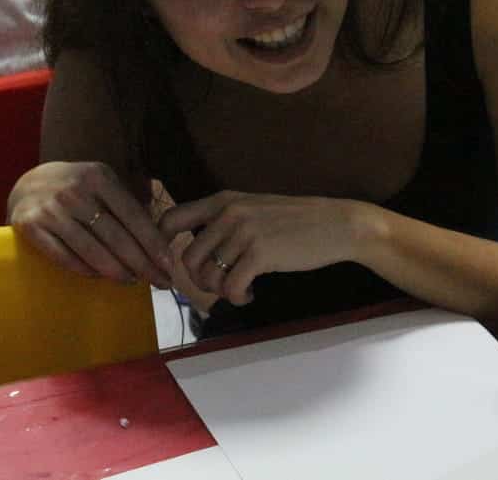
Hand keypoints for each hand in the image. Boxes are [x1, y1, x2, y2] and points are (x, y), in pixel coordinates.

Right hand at [8, 161, 172, 287]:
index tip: (169, 265)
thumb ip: (124, 205)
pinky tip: (99, 277)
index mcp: (98, 177)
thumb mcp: (100, 183)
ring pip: (92, 251)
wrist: (26, 185)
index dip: (153, 243)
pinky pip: (64, 257)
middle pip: (116, 237)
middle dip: (143, 264)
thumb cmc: (75, 188)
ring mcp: (52, 209)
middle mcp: (75, 191)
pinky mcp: (30, 226)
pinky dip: (85, 270)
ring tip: (132, 281)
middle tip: (160, 283)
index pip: (133, 216)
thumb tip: (159, 239)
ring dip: (117, 271)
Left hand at [159, 191, 363, 306]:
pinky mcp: (259, 253)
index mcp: (223, 200)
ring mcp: (244, 232)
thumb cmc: (297, 221)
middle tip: (220, 286)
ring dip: (220, 292)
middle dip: (199, 281)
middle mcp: (228, 212)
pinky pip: (230, 287)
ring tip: (239, 290)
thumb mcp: (254, 209)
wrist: (336, 225)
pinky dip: (238, 298)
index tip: (170, 266)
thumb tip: (196, 250)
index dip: (161, 246)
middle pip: (187, 258)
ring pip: (208, 276)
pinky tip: (251, 294)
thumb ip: (224, 221)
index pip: (171, 219)